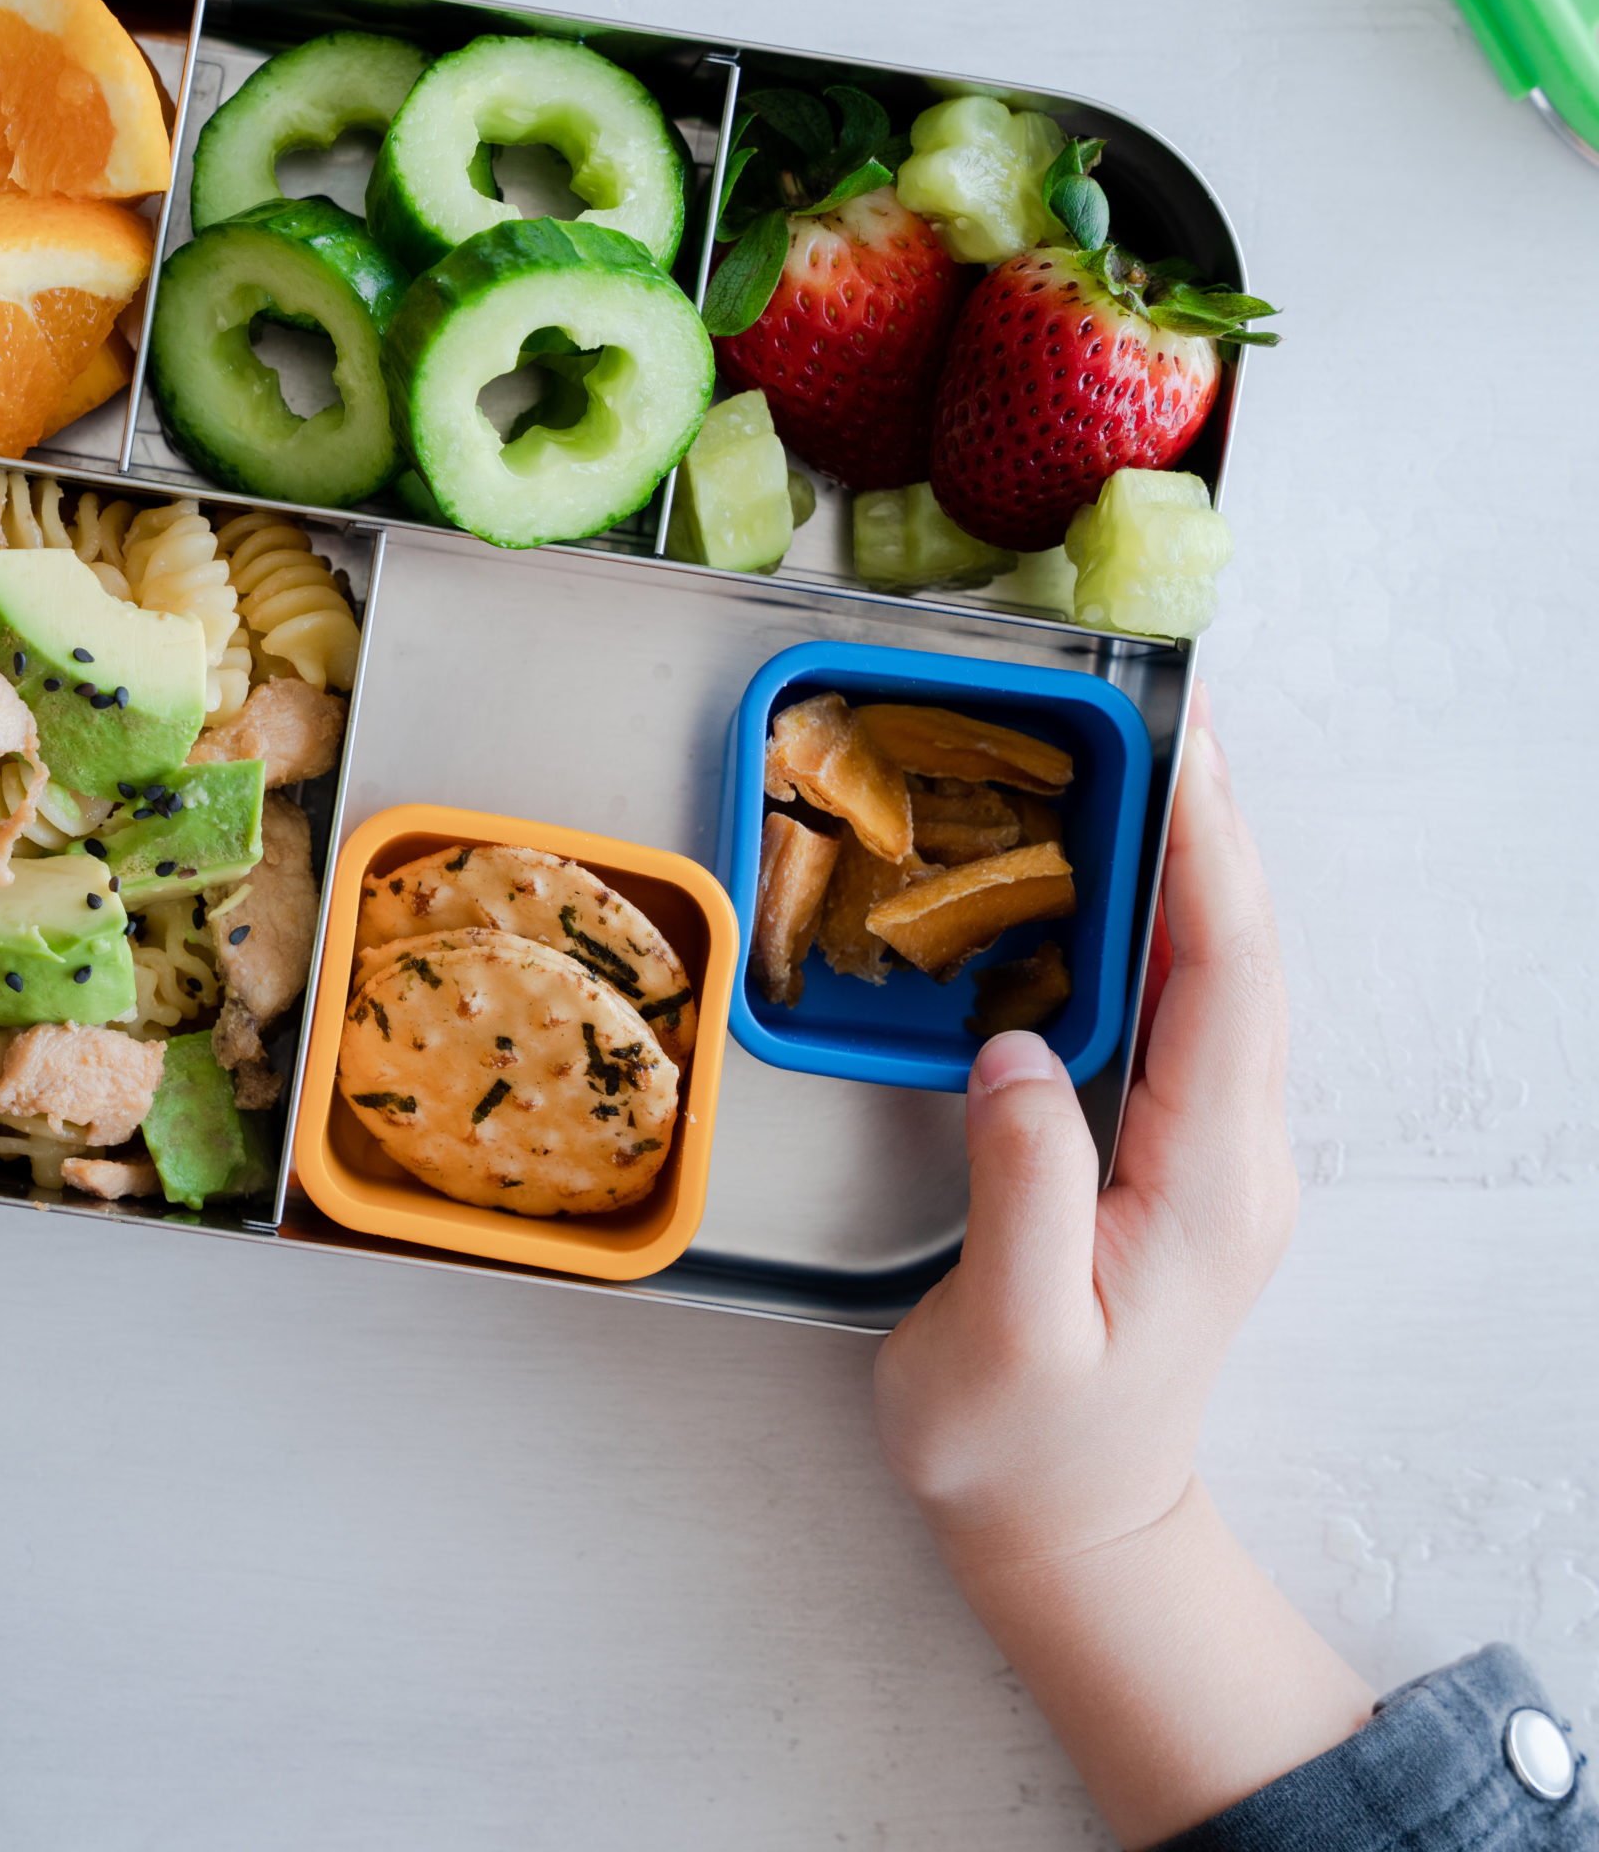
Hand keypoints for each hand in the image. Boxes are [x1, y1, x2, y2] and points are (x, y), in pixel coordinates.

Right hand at [877, 694, 1295, 1565]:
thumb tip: (1012, 1052)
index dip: (1202, 854)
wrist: (1073, 1533)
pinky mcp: (1173, 1155)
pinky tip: (1106, 878)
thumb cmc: (1024, 1449)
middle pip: (1234, 951)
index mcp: (1206, 1180)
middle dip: (1201, 820)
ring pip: (1213, 970)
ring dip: (1181, 858)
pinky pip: (1178, 1006)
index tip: (1171, 747)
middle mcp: (1233, 1152)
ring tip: (1129, 758)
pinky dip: (1151, 920)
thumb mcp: (1007, 1337)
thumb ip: (1020, 1191)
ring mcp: (1212, 1152)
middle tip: (1148, 708)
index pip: (1223, 979)